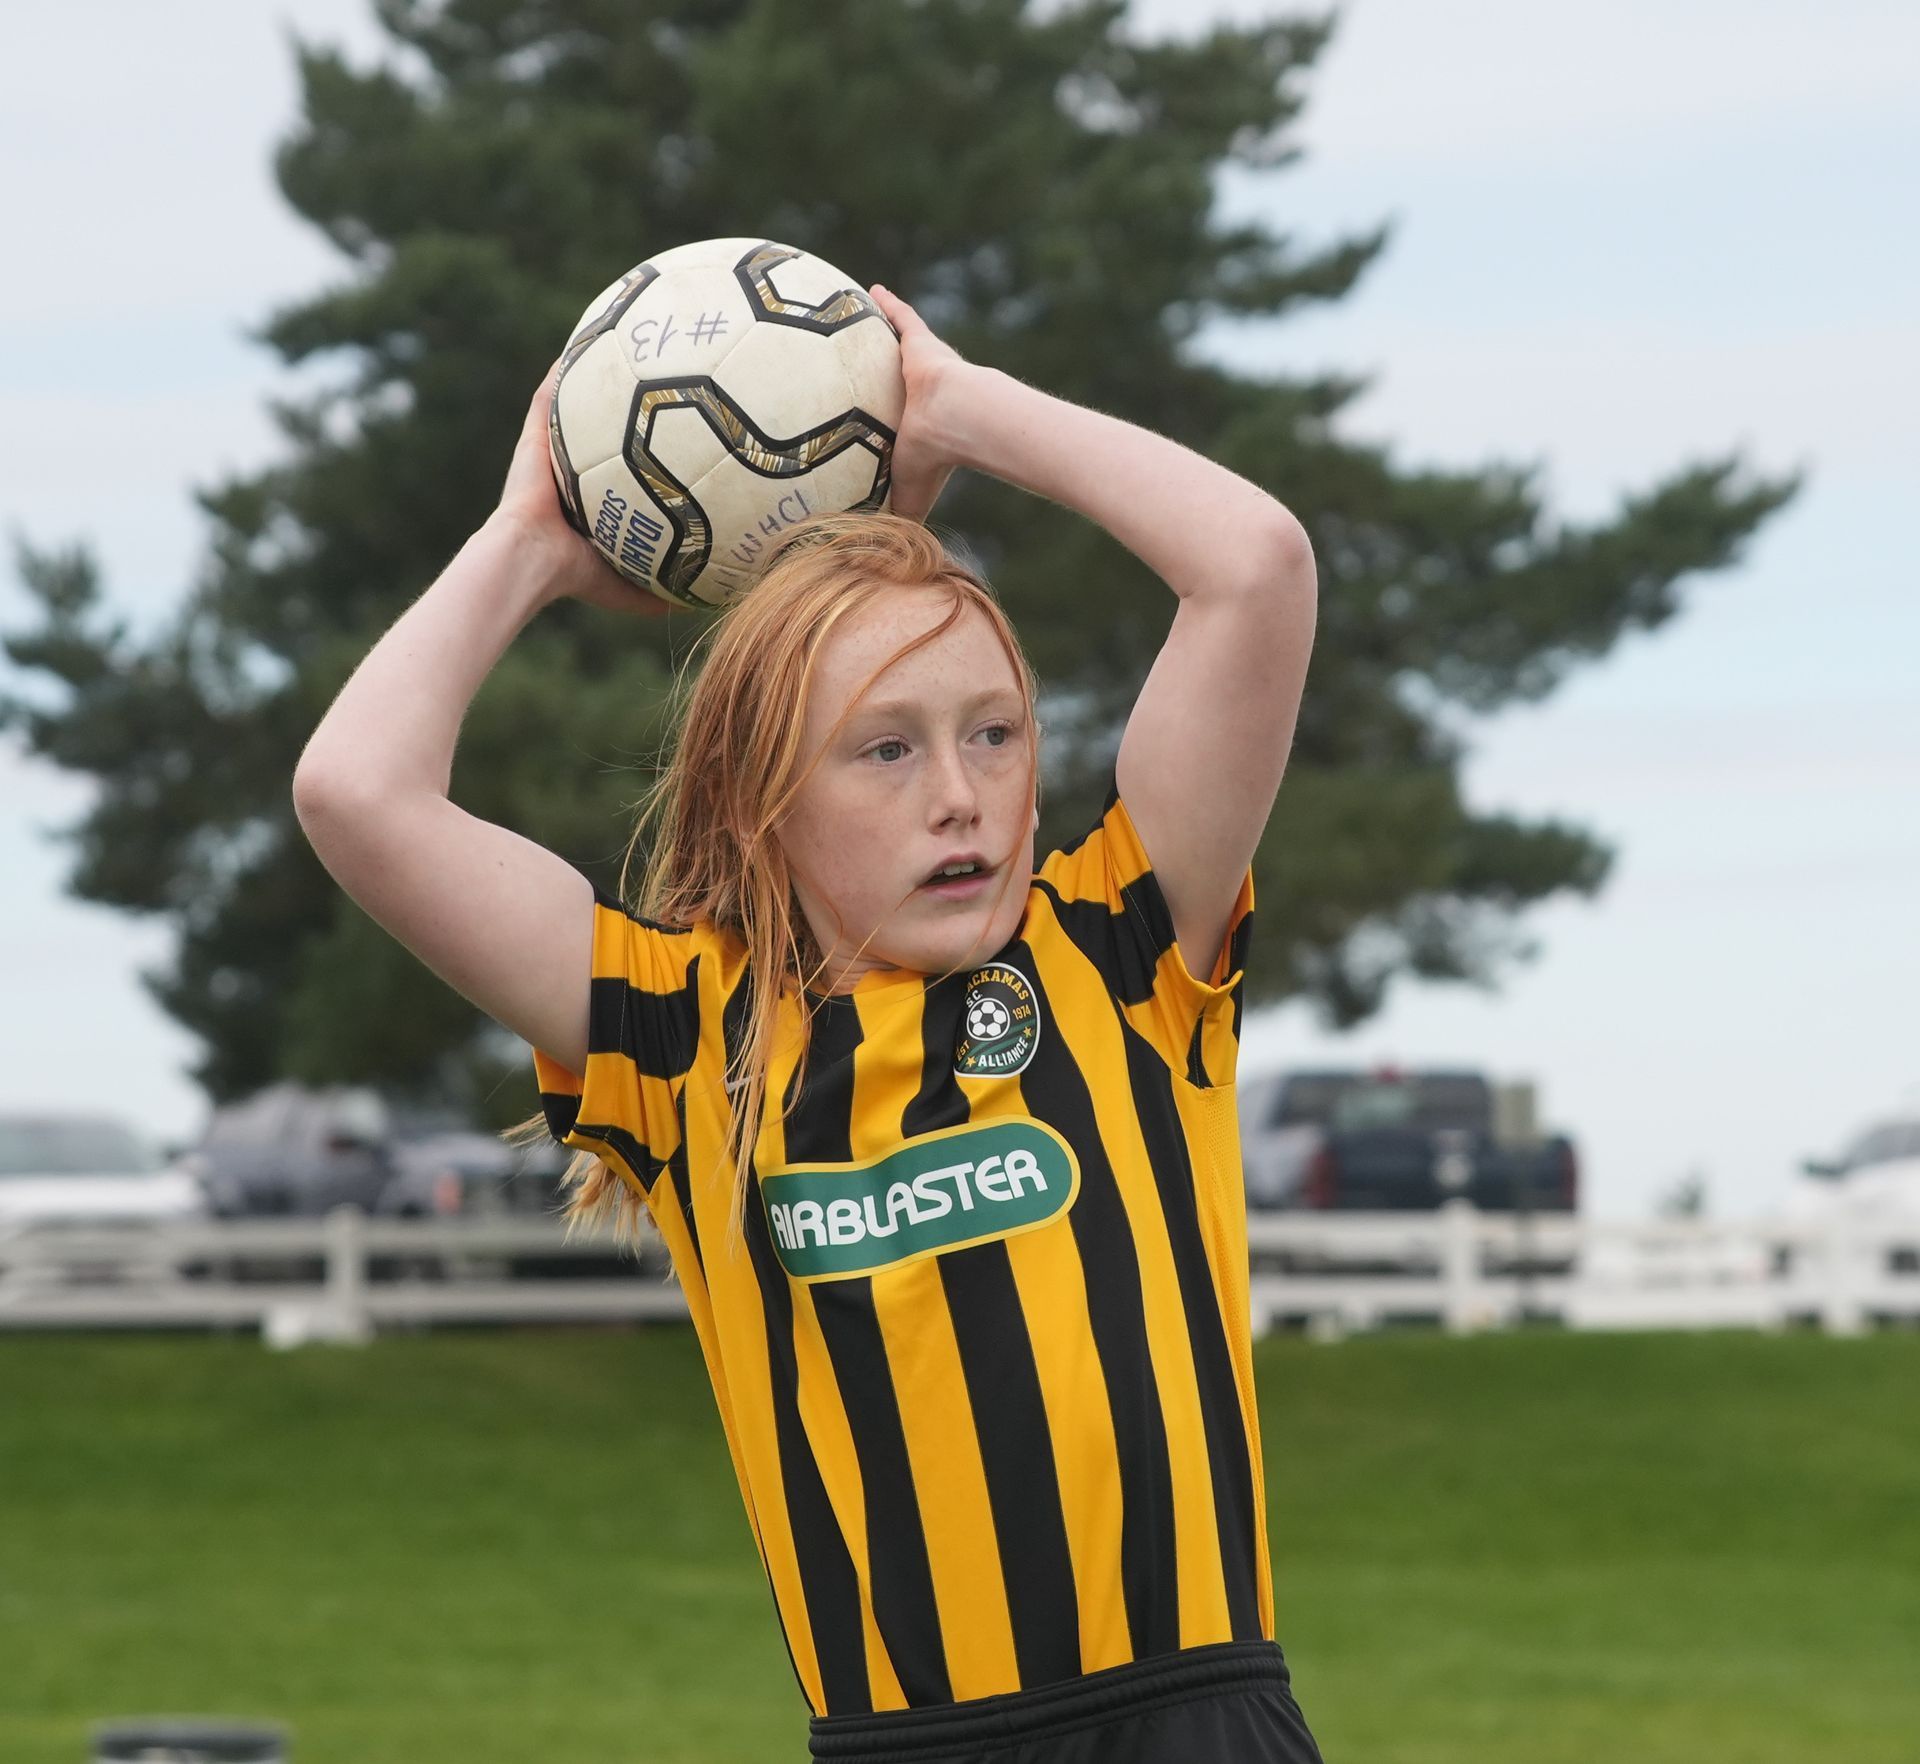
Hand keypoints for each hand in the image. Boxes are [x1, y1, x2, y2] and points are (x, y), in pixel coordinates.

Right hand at [494, 357, 670, 616]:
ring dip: (598, 374)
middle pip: (607, 426)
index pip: (628, 465)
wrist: (532, 560)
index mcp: (596, 498)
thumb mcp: (634, 585)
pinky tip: (593, 333)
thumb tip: (715, 601)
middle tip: (664, 374)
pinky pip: (552, 393)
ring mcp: (554, 450)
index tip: (682, 426)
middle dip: (632, 400)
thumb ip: (669, 590)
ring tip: (628, 339)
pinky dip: (567, 367)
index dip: (650, 447)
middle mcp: (576, 469)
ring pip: (579, 403)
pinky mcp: (536, 435)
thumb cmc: (578, 576)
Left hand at [867, 284, 968, 523]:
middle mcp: (917, 395)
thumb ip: (891, 516)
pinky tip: (869, 288)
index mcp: (914, 427)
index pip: (893, 422)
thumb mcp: (906, 492)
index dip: (878, 422)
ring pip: (896, 347)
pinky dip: (889, 303)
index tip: (862, 421)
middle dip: (876, 375)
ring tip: (849, 317)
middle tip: (850, 366)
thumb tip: (870, 558)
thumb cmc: (936, 459)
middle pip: (893, 382)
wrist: (960, 423)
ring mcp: (921, 368)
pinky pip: (903, 318)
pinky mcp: (923, 344)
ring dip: (877, 335)